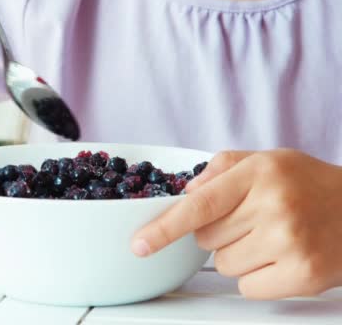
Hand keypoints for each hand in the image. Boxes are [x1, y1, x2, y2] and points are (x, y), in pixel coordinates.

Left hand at [132, 149, 341, 299]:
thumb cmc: (309, 185)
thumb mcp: (266, 160)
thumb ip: (220, 169)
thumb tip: (186, 193)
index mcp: (260, 174)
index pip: (200, 204)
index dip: (165, 227)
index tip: (140, 245)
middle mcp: (275, 206)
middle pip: (206, 239)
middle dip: (219, 233)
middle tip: (252, 220)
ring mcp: (290, 242)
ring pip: (224, 265)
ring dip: (239, 255)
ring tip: (271, 238)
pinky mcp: (303, 274)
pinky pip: (248, 287)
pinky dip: (257, 278)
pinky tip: (281, 258)